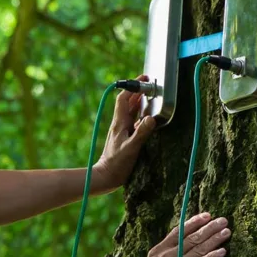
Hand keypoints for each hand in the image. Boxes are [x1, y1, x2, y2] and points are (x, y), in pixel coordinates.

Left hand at [92, 74, 156, 192]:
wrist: (105, 176)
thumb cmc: (117, 164)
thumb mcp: (131, 148)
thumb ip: (142, 133)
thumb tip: (151, 118)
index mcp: (119, 123)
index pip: (123, 99)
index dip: (132, 87)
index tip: (144, 80)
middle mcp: (119, 124)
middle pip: (127, 102)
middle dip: (137, 92)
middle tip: (149, 85)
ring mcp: (121, 130)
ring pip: (130, 111)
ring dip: (139, 102)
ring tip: (150, 96)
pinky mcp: (124, 137)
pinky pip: (132, 121)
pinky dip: (140, 115)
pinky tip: (147, 117)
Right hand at [126, 212, 230, 256]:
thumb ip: (162, 256)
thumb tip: (173, 250)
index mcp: (159, 249)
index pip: (179, 231)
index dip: (194, 222)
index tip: (206, 215)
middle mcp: (168, 253)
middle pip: (192, 237)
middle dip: (209, 227)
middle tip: (223, 220)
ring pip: (198, 247)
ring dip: (215, 239)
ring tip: (227, 232)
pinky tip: (223, 252)